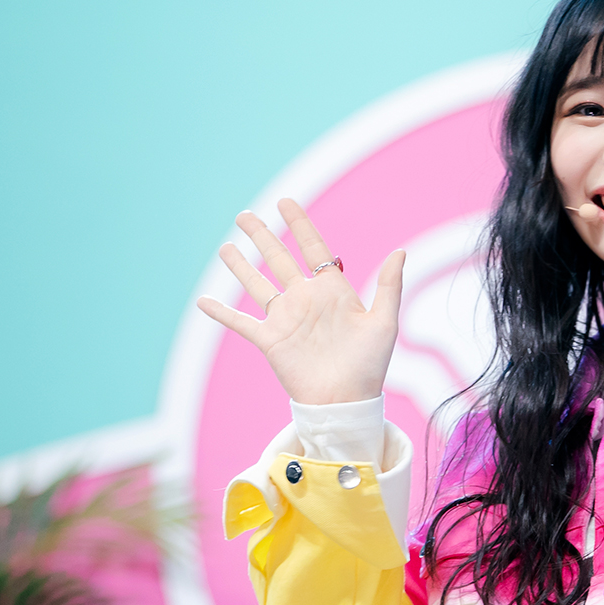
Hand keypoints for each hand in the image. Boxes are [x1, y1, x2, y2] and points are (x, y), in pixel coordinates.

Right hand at [196, 199, 404, 404]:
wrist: (345, 401)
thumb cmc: (369, 366)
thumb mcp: (383, 323)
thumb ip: (389, 286)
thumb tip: (400, 252)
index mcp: (332, 291)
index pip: (312, 248)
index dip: (299, 224)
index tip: (285, 202)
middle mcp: (305, 300)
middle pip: (278, 259)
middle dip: (261, 236)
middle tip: (244, 215)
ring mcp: (285, 319)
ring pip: (256, 284)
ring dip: (240, 266)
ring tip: (225, 247)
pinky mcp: (269, 340)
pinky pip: (240, 321)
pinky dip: (221, 312)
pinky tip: (203, 301)